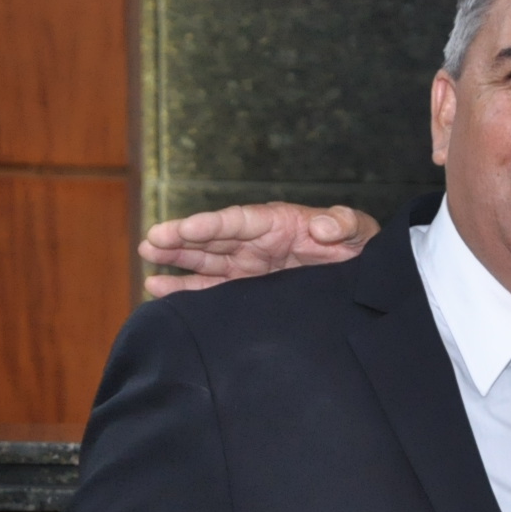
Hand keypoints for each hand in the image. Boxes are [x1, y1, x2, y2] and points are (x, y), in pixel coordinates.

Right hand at [139, 203, 377, 295]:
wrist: (363, 274)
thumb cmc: (359, 246)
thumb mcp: (359, 230)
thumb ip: (343, 223)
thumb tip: (321, 226)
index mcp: (277, 222)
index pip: (238, 222)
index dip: (211, 225)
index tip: (185, 229)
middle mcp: (257, 242)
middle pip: (213, 239)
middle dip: (181, 240)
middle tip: (151, 242)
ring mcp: (250, 266)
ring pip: (206, 262)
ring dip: (177, 262)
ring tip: (148, 261)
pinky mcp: (250, 288)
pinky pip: (214, 288)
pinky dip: (189, 289)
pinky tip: (160, 289)